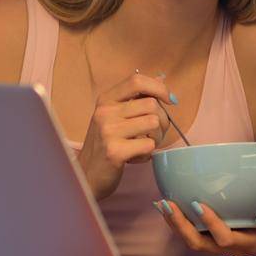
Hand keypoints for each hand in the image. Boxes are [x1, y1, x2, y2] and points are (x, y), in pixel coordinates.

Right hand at [78, 71, 169, 199]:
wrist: (86, 174)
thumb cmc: (105, 144)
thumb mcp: (113, 116)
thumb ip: (135, 99)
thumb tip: (161, 81)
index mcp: (106, 100)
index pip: (137, 81)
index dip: (159, 88)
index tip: (169, 100)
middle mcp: (105, 112)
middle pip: (151, 104)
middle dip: (163, 120)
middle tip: (154, 133)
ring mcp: (109, 131)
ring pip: (154, 123)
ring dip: (156, 137)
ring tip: (143, 144)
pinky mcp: (115, 151)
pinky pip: (149, 144)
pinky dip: (147, 153)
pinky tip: (135, 156)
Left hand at [156, 199, 255, 255]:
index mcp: (250, 246)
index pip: (224, 239)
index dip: (210, 224)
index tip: (198, 203)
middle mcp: (233, 249)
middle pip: (199, 244)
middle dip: (180, 226)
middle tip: (166, 203)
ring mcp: (224, 246)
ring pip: (194, 241)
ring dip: (176, 224)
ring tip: (161, 204)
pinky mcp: (220, 239)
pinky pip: (196, 234)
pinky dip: (181, 221)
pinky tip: (171, 205)